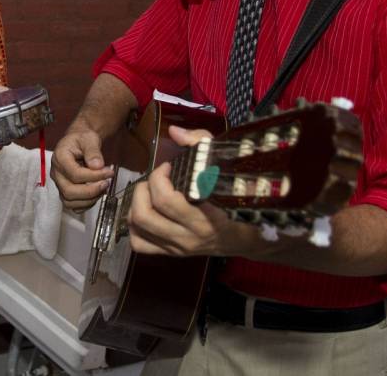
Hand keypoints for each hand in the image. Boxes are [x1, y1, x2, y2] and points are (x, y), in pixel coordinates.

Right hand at [50, 127, 114, 211]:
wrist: (78, 142)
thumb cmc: (82, 139)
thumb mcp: (89, 138)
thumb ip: (93, 151)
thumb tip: (97, 166)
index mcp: (59, 158)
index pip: (75, 174)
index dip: (94, 176)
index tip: (109, 172)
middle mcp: (56, 173)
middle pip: (69, 191)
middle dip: (91, 191)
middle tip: (106, 183)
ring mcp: (59, 184)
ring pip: (70, 202)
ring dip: (90, 199)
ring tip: (103, 188)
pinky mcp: (65, 191)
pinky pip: (73, 206)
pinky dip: (86, 204)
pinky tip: (97, 194)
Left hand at [127, 126, 251, 257]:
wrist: (251, 237)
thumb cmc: (240, 199)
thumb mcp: (227, 167)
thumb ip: (202, 144)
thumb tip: (175, 132)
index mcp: (205, 217)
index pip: (166, 200)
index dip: (159, 177)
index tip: (168, 167)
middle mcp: (189, 236)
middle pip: (145, 214)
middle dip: (144, 189)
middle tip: (156, 178)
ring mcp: (179, 248)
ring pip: (138, 228)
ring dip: (135, 205)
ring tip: (150, 192)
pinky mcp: (171, 254)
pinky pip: (139, 244)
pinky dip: (134, 227)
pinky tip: (146, 211)